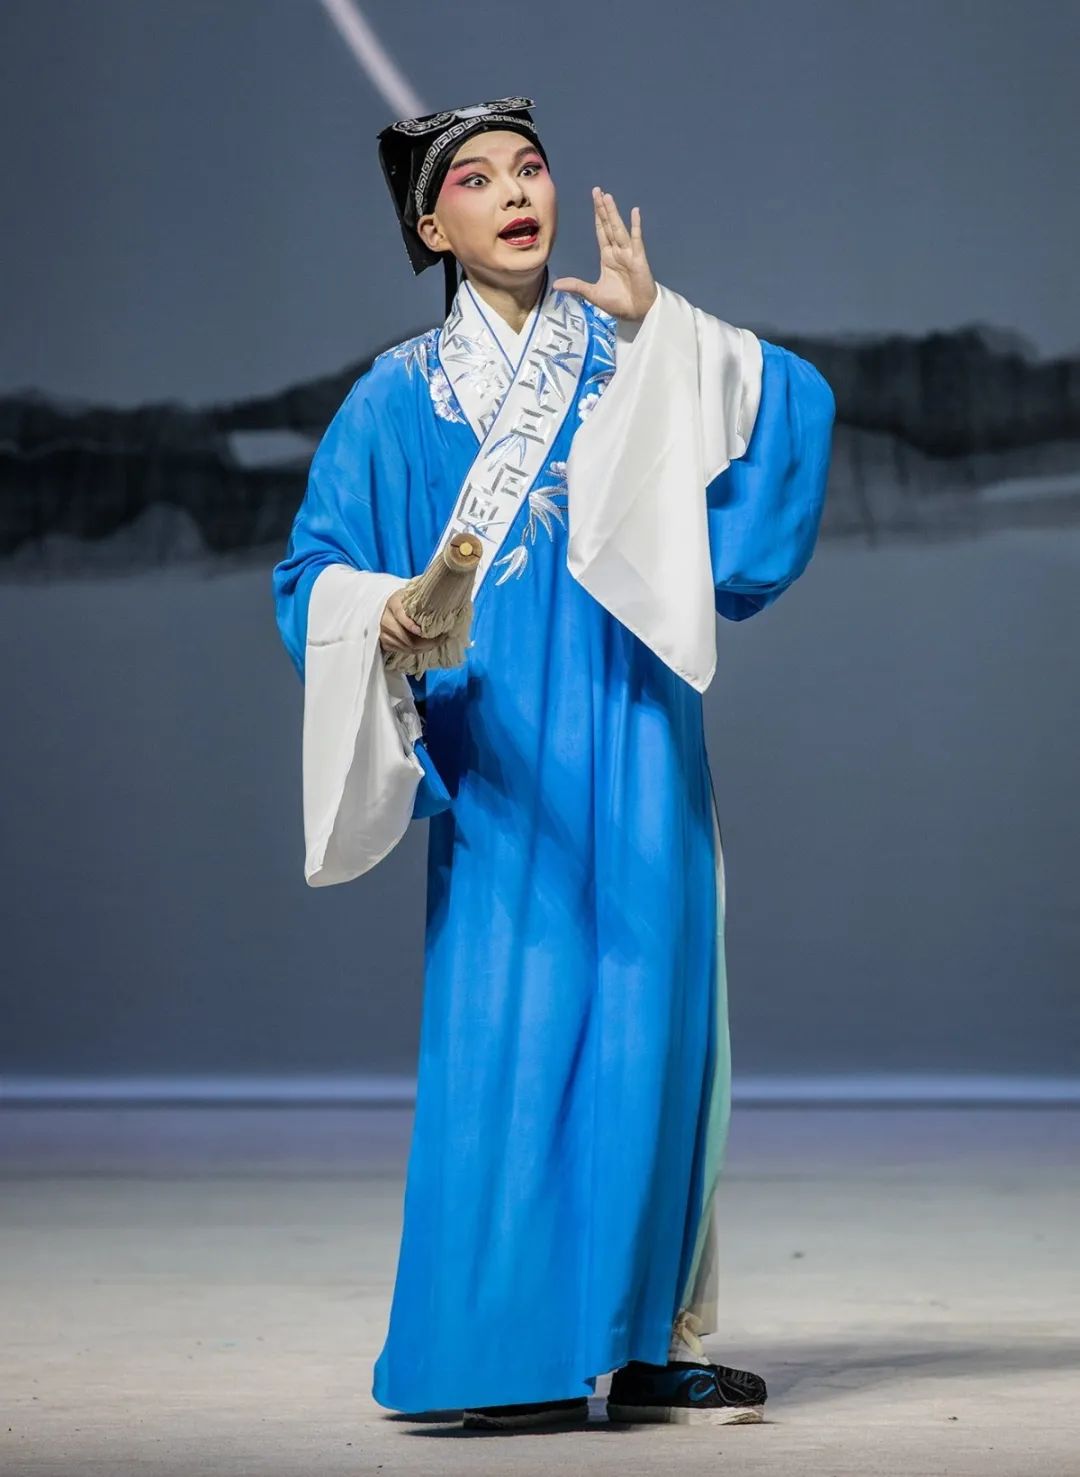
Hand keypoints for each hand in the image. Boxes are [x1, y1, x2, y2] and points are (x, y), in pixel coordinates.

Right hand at [379, 590, 442, 655]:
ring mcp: (384, 633)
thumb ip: (422, 601)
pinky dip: (418, 650)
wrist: (389, 608)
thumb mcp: (412, 596)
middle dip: (427, 641)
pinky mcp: (385, 643)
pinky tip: (428, 645)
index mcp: (393, 604)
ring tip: (438, 642)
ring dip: (425, 647)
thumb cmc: (405, 602)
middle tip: (442, 638)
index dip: (409, 625)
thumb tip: (443, 606)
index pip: (400, 615)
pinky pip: (405, 651)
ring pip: (407, 647)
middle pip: (406, 637)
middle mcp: (386, 620)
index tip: (421, 631)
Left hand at [551, 187, 657, 321]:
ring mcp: (629, 253)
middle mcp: (618, 251)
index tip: (594, 201)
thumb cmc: (618, 303)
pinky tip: (634, 212)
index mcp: (607, 257)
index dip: (597, 216)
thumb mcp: (592, 294)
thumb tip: (556, 285)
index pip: (601, 232)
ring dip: (613, 213)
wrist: (637, 313)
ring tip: (607, 197)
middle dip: (602, 209)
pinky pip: (636, 239)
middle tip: (597, 190)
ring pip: (618, 229)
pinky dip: (636, 226)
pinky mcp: (638, 259)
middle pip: (608, 225)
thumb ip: (576, 286)